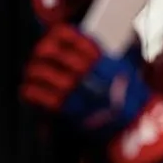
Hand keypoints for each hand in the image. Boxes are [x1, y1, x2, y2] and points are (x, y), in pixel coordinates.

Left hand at [20, 24, 162, 162]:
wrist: (133, 129)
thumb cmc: (133, 101)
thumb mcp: (130, 69)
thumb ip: (128, 50)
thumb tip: (134, 34)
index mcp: (97, 56)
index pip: (67, 33)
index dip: (53, 35)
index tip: (50, 39)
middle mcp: (83, 69)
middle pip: (48, 50)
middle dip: (39, 53)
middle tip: (37, 58)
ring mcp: (73, 87)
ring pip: (38, 70)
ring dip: (31, 73)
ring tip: (30, 76)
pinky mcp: (63, 107)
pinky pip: (36, 93)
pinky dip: (28, 91)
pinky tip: (28, 92)